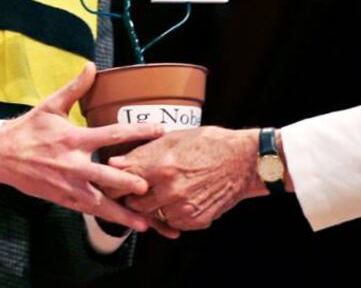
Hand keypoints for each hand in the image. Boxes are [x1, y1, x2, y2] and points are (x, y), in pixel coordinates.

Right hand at [0, 62, 163, 231]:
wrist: (0, 155)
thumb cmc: (28, 128)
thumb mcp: (51, 105)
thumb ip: (75, 88)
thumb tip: (91, 66)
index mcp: (75, 139)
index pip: (113, 134)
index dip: (138, 132)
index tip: (159, 131)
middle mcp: (74, 165)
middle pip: (107, 176)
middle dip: (128, 184)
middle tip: (148, 188)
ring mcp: (68, 185)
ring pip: (99, 202)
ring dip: (121, 213)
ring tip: (143, 223)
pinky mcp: (62, 198)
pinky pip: (87, 209)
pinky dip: (105, 216)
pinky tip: (122, 223)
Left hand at [108, 126, 263, 230]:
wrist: (245, 161)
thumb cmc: (211, 143)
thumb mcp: (175, 138)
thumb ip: (143, 153)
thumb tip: (115, 162)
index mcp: (162, 166)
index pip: (124, 181)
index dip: (117, 181)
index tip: (116, 180)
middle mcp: (170, 190)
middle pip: (134, 203)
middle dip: (133, 196)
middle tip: (138, 188)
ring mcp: (183, 208)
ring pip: (153, 215)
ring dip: (152, 207)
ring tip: (162, 192)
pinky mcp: (195, 220)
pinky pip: (172, 222)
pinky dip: (172, 214)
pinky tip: (180, 199)